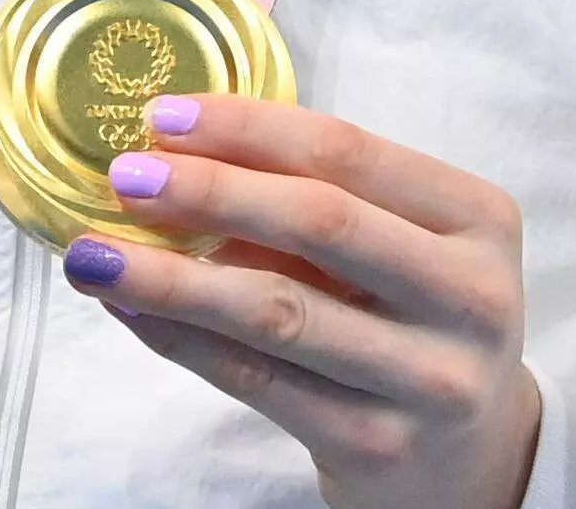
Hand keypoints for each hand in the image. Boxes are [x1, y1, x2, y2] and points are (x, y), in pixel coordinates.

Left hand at [57, 97, 539, 508]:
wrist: (467, 459)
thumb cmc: (411, 320)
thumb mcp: (396, 247)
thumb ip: (314, 200)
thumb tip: (174, 155)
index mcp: (479, 219)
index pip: (349, 151)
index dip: (248, 128)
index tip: (163, 116)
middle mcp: (471, 295)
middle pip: (319, 221)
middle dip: (209, 191)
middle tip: (125, 177)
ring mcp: (430, 378)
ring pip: (278, 309)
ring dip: (173, 277)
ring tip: (96, 255)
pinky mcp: (379, 445)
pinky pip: (258, 379)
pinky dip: (183, 339)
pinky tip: (133, 311)